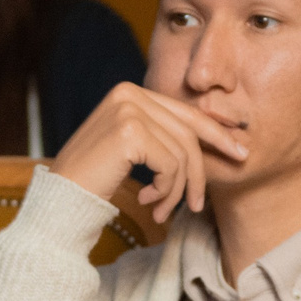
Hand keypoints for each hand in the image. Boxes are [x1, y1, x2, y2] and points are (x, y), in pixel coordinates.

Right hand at [48, 82, 247, 224]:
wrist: (62, 199)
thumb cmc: (96, 179)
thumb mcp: (135, 149)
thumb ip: (165, 136)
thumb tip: (218, 138)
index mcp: (131, 90)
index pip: (186, 112)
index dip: (217, 133)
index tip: (239, 152)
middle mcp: (129, 92)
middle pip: (189, 133)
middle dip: (199, 173)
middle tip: (197, 205)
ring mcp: (129, 109)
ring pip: (182, 153)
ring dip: (176, 190)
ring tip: (160, 209)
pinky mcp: (130, 131)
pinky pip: (171, 165)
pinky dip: (166, 190)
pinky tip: (148, 200)